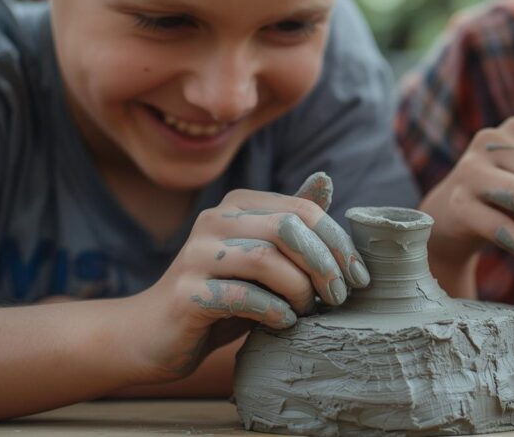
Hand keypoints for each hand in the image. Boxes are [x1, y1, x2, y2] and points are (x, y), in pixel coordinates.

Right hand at [122, 172, 368, 384]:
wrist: (155, 333)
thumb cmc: (222, 293)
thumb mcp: (263, 255)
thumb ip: (291, 222)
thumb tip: (325, 180)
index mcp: (238, 204)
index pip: (303, 210)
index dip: (339, 243)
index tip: (359, 278)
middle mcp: (215, 220)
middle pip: (288, 229)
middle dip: (324, 265)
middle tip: (339, 297)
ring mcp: (196, 254)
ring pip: (267, 260)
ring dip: (300, 291)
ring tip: (308, 311)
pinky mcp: (186, 293)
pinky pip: (242, 297)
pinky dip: (274, 312)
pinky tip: (283, 323)